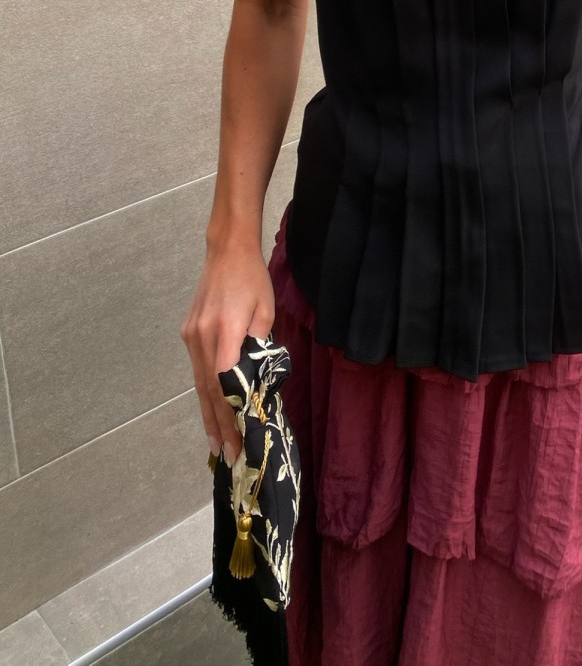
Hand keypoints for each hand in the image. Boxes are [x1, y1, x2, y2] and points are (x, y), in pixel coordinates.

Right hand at [180, 239, 274, 465]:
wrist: (226, 252)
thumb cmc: (252, 280)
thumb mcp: (266, 312)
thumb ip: (261, 346)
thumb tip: (258, 380)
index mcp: (224, 332)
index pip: (225, 384)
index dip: (231, 416)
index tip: (240, 441)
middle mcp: (202, 338)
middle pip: (209, 392)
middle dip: (220, 426)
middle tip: (228, 456)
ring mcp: (191, 337)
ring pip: (199, 385)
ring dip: (208, 415)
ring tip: (217, 445)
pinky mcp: (188, 334)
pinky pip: (197, 371)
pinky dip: (204, 394)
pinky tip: (210, 411)